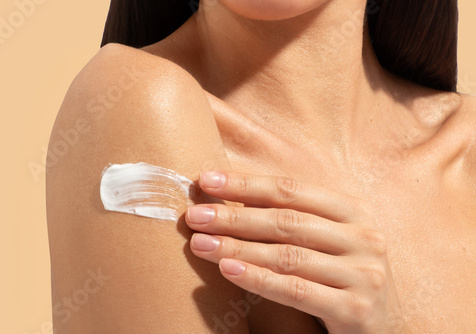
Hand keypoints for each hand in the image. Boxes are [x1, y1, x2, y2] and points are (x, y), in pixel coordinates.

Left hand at [185, 171, 408, 333]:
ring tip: (201, 244)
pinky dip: (259, 279)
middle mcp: (363, 237)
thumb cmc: (339, 275)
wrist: (380, 327)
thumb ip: (291, 219)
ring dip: (238, 248)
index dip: (246, 184)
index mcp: (351, 212)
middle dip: (235, 217)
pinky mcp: (356, 310)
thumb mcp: (325, 240)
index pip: (291, 190)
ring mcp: (364, 274)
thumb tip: (230, 198)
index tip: (207, 180)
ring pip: (288, 256)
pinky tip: (229, 269)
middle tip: (195, 216)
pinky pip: (296, 291)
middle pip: (286, 221)